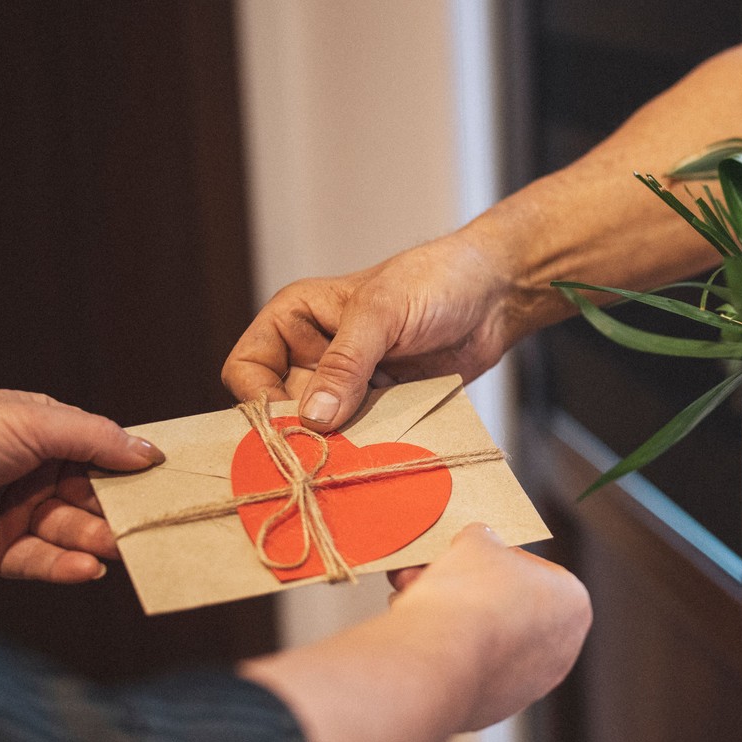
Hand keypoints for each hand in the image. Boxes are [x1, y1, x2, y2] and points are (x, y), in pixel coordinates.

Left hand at [0, 391, 162, 581]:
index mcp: (44, 436)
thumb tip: (150, 453)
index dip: (135, 468)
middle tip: (158, 522)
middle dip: (125, 510)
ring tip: (122, 546)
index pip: (103, 454)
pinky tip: (89, 566)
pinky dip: (68, 566)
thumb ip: (96, 438)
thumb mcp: (32, 422)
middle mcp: (33, 476)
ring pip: (75, 532)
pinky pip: (43, 563)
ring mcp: (16, 516)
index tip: (173, 481)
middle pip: (96, 497)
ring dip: (100, 539)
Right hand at [223, 231, 511, 431]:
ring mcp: (348, 385)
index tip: (291, 425)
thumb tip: (313, 418)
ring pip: (322, 432)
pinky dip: (370, 449)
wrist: (495, 295)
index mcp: (294, 320)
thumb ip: (346, 363)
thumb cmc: (435, 281)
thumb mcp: (383, 313)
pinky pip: (362, 438)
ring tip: (358, 461)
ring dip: (338, 448)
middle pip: (282, 411)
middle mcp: (312, 355)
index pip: (246, 370)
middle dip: (301, 435)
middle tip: (324, 458)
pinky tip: (384, 458)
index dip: (259, 401)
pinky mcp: (382, 406)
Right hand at [386, 524, 590, 732]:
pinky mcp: (495, 708)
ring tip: (412, 596)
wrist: (439, 657)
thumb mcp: (477, 541)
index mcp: (574, 604)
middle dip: (466, 588)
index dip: (494, 559)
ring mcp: (530, 685)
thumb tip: (478, 542)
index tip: (466, 555)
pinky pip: (468, 668)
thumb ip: (483, 540)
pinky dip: (444, 650)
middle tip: (431, 572)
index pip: (534, 571)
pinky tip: (419, 633)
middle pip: (507, 607)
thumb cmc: (469, 596)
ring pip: (485, 638)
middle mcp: (561, 650)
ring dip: (450, 616)